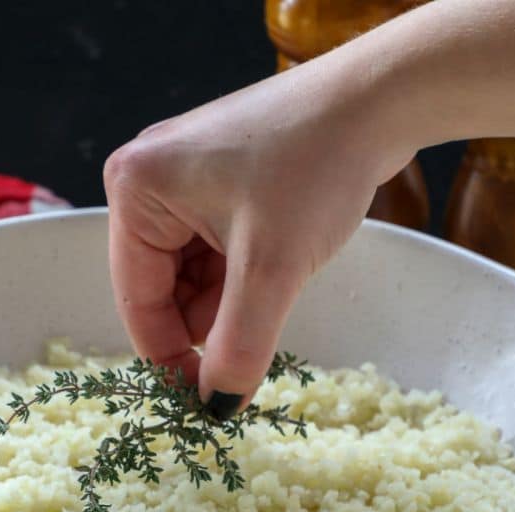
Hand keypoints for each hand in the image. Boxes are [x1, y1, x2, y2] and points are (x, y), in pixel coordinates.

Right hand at [103, 49, 419, 414]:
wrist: (379, 98)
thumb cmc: (314, 167)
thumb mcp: (272, 270)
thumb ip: (238, 347)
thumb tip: (217, 410)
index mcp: (136, 189)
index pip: (137, 299)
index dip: (170, 357)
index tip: (206, 403)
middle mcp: (148, 178)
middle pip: (163, 288)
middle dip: (208, 321)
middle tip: (254, 343)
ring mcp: (185, 175)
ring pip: (194, 273)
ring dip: (232, 298)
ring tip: (278, 285)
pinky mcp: (222, 176)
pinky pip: (218, 248)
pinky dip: (245, 273)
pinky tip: (281, 267)